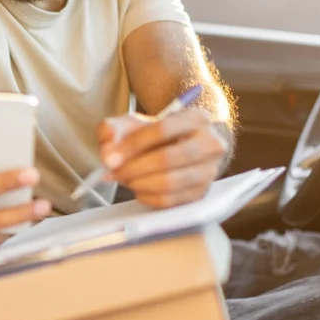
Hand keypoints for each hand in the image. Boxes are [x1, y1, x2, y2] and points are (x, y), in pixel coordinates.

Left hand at [97, 109, 226, 208]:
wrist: (182, 146)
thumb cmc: (155, 135)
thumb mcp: (132, 123)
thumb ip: (112, 130)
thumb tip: (108, 154)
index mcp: (195, 118)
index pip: (161, 130)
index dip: (132, 146)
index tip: (109, 158)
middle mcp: (210, 144)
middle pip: (166, 159)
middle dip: (132, 168)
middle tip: (113, 173)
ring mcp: (209, 171)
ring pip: (168, 183)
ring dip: (139, 184)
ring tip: (125, 179)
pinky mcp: (202, 193)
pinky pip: (170, 201)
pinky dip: (147, 197)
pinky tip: (138, 188)